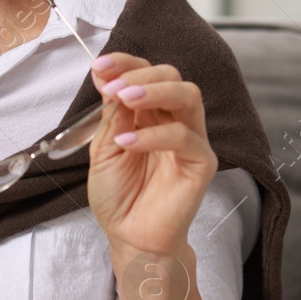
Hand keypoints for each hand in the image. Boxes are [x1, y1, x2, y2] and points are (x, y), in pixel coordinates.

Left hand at [85, 52, 216, 257]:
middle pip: (171, 76)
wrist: (129, 236)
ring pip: (188, 95)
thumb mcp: (103, 148)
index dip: (125, 63)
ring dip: (154, 90)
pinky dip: (154, 135)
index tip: (100, 66)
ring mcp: (190, 139)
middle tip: (113, 86)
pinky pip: (185, 137)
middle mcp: (172, 119)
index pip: (145, 73)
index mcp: (148, 112)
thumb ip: (110, 114)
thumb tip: (104, 75)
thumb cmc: (118, 195)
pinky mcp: (201, 162)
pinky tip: (127, 143)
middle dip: (140, 74)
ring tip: (124, 98)